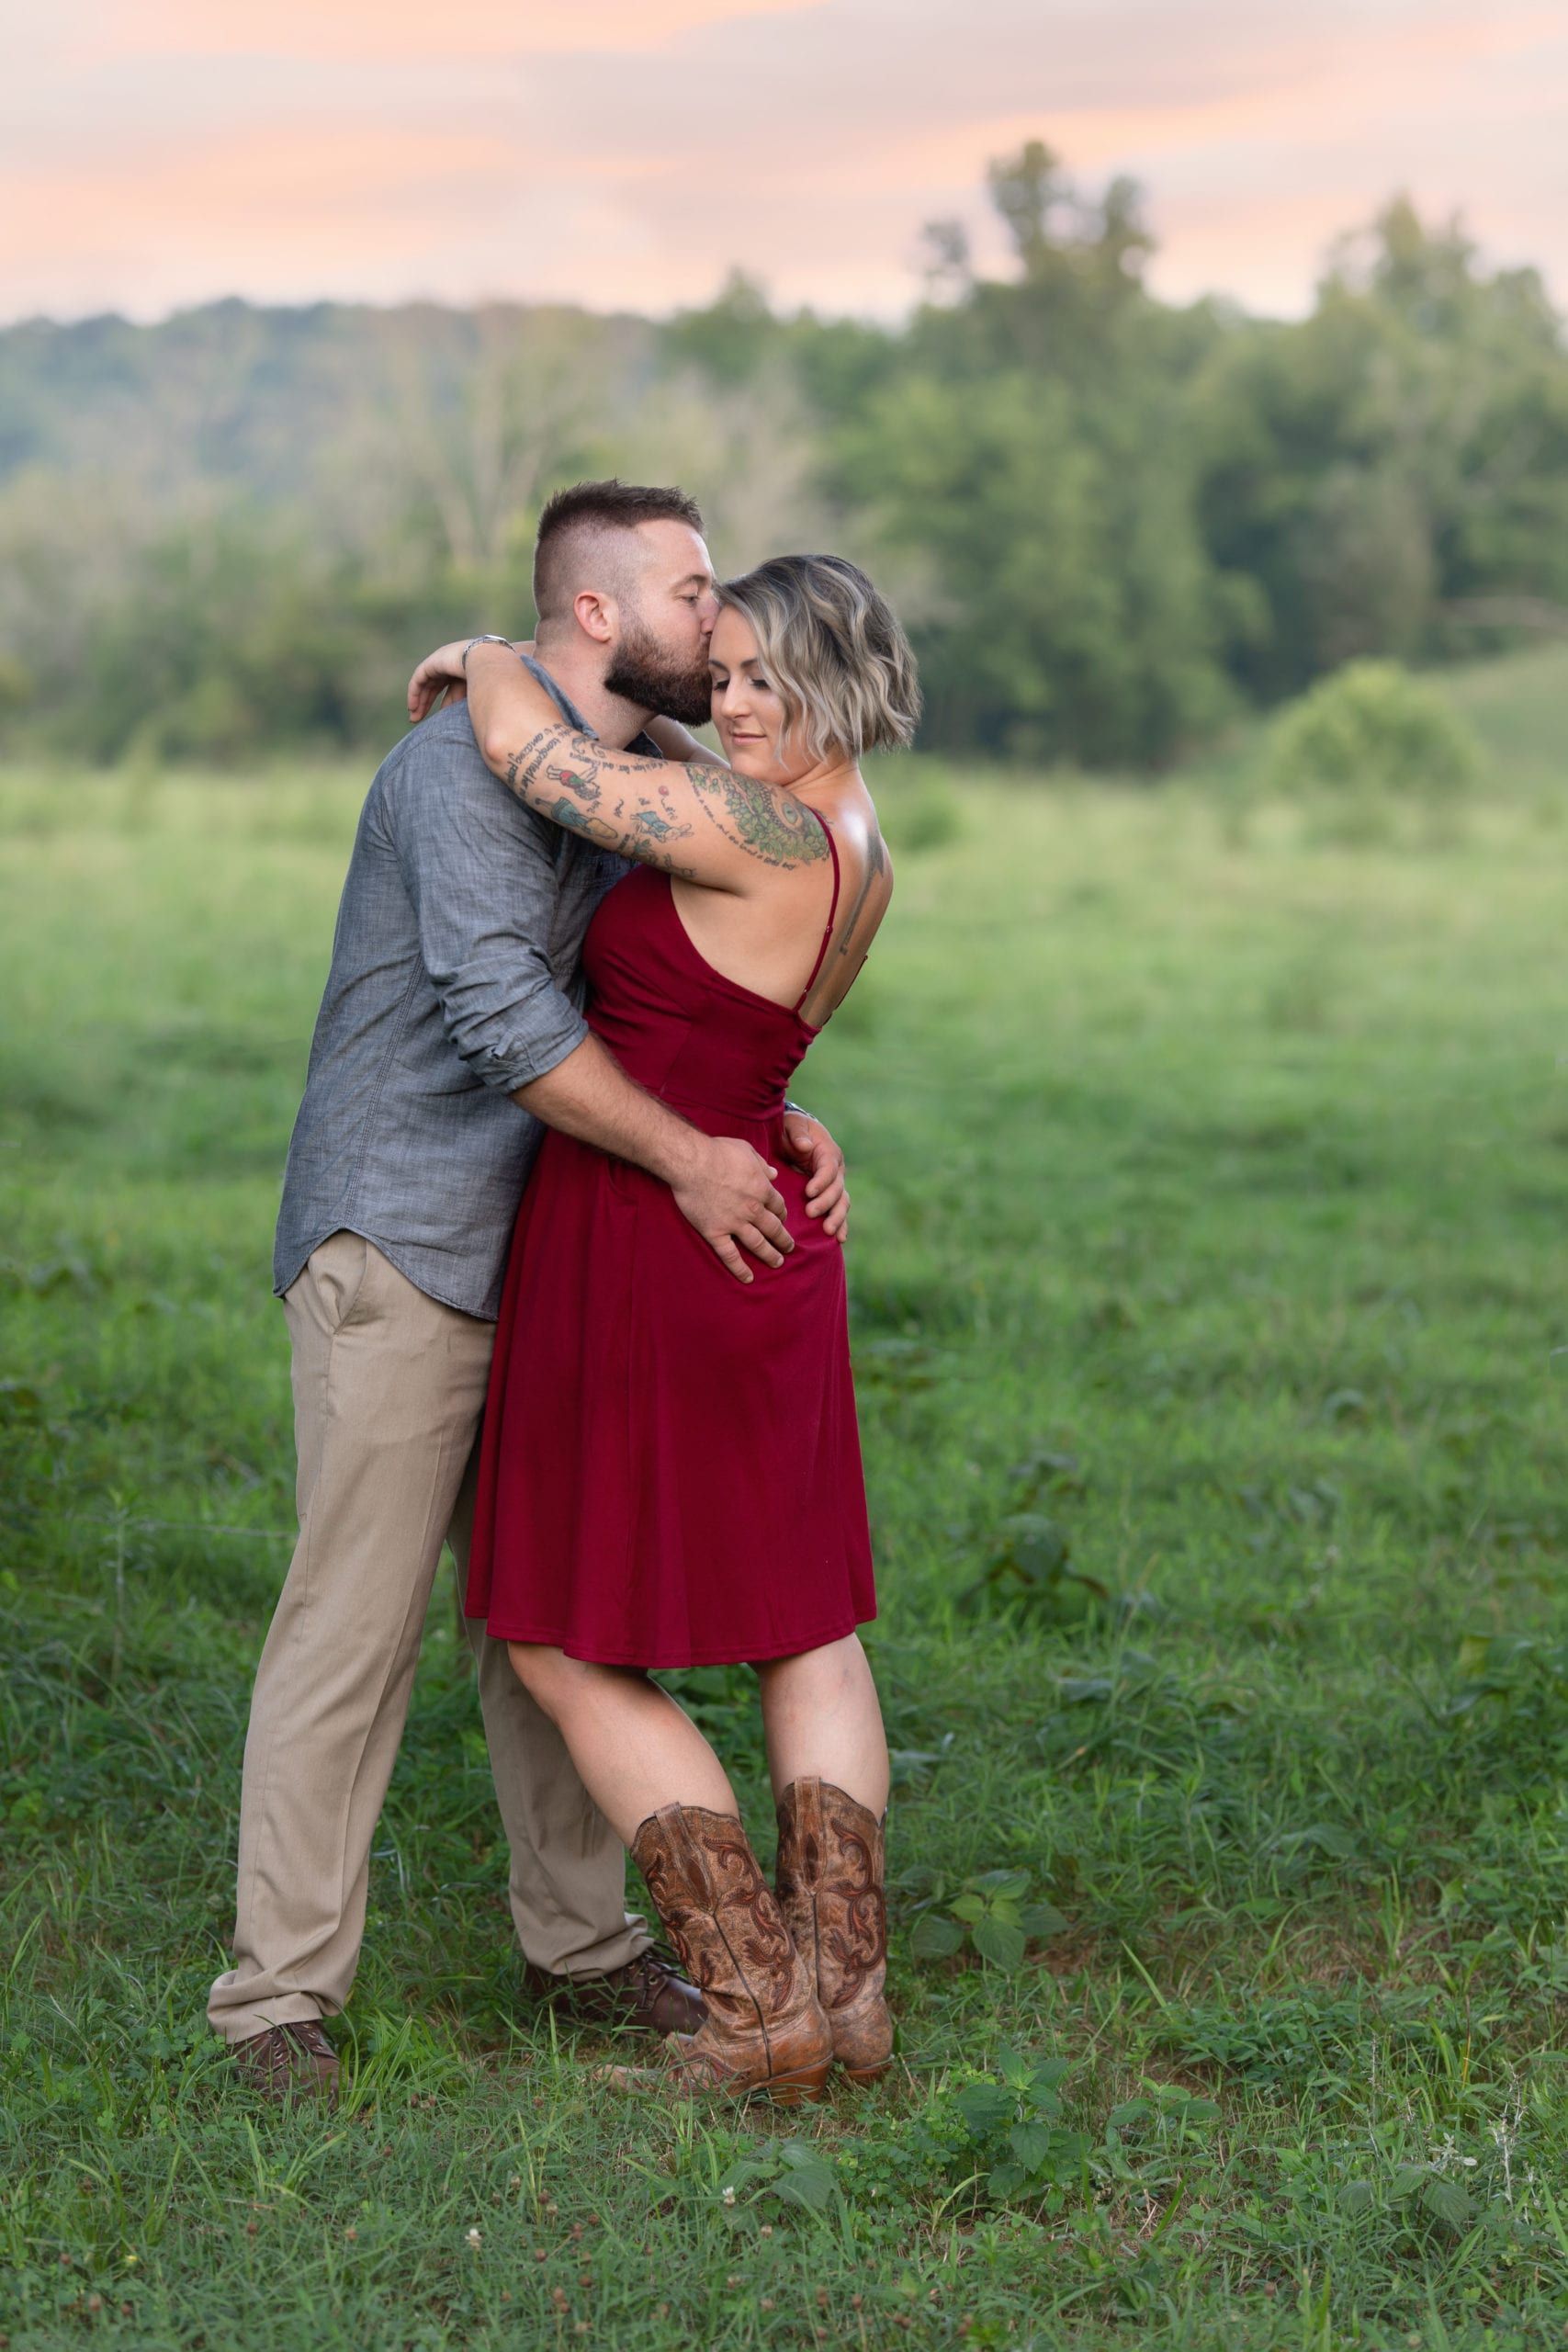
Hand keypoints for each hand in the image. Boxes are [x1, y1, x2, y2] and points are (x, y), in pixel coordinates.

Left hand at [407, 640, 496, 724]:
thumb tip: (461, 727)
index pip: (450, 688)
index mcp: (467, 670)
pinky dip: (414, 692)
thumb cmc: (493, 684)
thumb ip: (467, 708)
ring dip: (418, 701)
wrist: (491, 665)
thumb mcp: (477, 700)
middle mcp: (453, 663)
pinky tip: (413, 707)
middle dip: (426, 704)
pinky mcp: (434, 661)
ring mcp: (443, 660)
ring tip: (414, 718)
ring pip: (425, 683)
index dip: (444, 705)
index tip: (439, 722)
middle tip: (418, 720)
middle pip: (435, 686)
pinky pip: (419, 678)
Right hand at [670, 1134, 794, 1283]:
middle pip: (774, 1229)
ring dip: (770, 1255)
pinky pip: (730, 1255)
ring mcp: (734, 1223)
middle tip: (790, 1247)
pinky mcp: (715, 1232)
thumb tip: (774, 1173)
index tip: (783, 1219)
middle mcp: (753, 1209)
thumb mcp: (746, 1150)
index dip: (782, 1214)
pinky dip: (740, 1268)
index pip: (779, 1207)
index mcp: (762, 1189)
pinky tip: (748, 1278)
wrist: (691, 1162)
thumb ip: (762, 1164)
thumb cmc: (717, 1151)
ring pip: (758, 1244)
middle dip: (784, 1239)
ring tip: (778, 1262)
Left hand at [780, 1110, 847, 1240]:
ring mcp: (835, 1184)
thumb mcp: (793, 1125)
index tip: (808, 1192)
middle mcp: (836, 1170)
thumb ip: (798, 1134)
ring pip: (841, 1202)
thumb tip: (805, 1146)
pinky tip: (840, 1239)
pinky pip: (838, 1210)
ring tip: (829, 1232)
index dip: (821, 1181)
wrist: (793, 1135)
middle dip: (826, 1202)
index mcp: (829, 1152)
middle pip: (837, 1189)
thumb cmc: (791, 1129)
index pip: (829, 1169)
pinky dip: (841, 1224)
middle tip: (810, 1212)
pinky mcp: (829, 1194)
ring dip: (837, 1217)